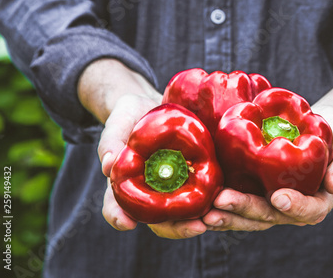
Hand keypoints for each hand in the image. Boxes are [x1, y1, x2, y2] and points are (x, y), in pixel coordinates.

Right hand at [78, 59, 207, 237]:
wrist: (151, 105)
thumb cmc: (129, 117)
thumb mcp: (118, 124)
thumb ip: (111, 143)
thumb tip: (108, 166)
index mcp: (125, 187)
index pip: (118, 209)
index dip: (119, 218)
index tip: (127, 223)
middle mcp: (149, 194)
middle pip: (159, 220)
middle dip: (176, 228)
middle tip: (195, 227)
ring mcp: (172, 188)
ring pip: (183, 214)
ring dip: (197, 220)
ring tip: (212, 219)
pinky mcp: (191, 177)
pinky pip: (201, 193)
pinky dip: (211, 199)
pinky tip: (224, 198)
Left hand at [203, 106, 332, 230]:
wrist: (312, 128)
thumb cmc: (330, 138)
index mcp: (316, 203)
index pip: (308, 211)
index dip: (294, 207)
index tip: (278, 195)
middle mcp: (289, 208)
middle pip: (269, 216)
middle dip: (245, 211)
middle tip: (223, 202)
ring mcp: (268, 203)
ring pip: (248, 217)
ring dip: (227, 216)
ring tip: (206, 213)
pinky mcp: (251, 191)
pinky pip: (236, 204)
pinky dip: (219, 208)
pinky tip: (201, 208)